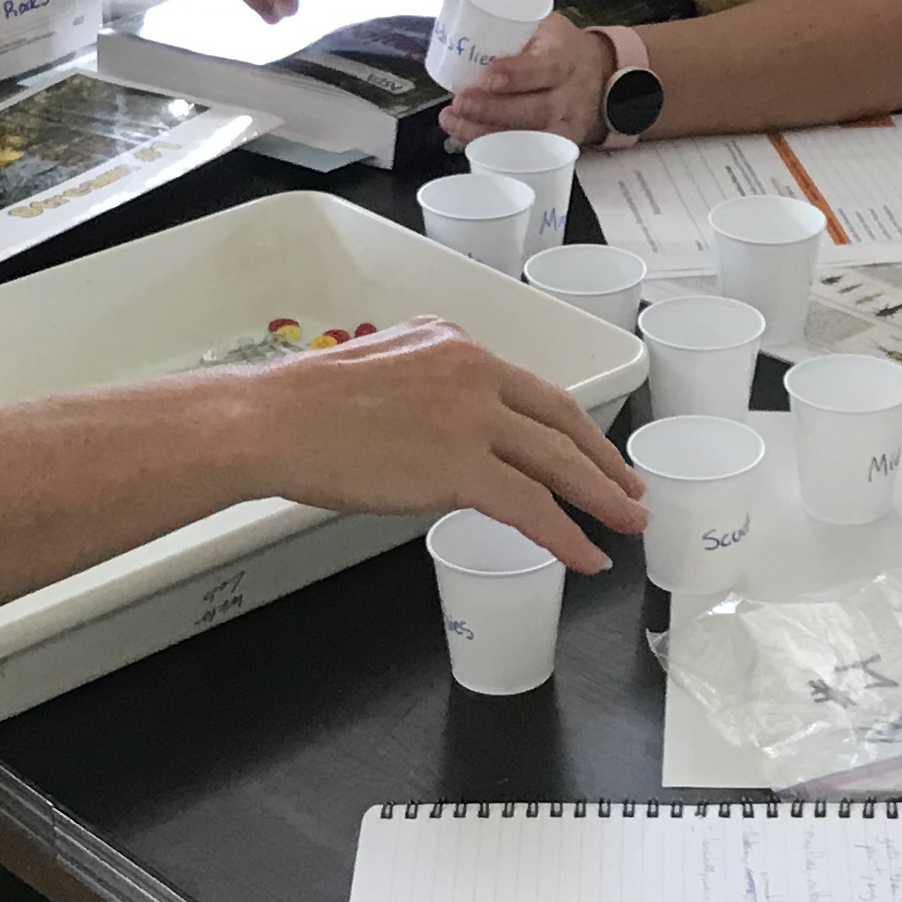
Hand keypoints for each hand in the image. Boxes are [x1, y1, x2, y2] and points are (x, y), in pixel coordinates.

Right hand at [233, 317, 645, 568]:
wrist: (271, 422)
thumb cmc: (304, 406)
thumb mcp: (381, 363)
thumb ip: (427, 378)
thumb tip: (445, 411)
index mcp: (456, 345)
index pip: (532, 389)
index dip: (572, 426)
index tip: (592, 450)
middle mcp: (474, 371)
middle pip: (560, 421)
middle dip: (602, 461)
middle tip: (630, 490)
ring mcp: (471, 418)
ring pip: (558, 463)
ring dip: (601, 498)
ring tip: (627, 524)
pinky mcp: (460, 465)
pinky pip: (532, 507)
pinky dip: (566, 535)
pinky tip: (585, 556)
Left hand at [440, 11, 606, 144]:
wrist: (597, 74)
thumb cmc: (560, 47)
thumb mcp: (545, 26)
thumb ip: (512, 29)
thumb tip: (463, 29)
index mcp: (566, 56)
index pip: (546, 68)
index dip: (515, 76)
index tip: (483, 78)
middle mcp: (570, 94)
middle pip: (536, 110)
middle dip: (493, 110)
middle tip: (460, 103)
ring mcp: (567, 123)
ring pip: (530, 137)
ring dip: (486, 132)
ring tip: (453, 120)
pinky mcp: (559, 145)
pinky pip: (527, 153)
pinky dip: (493, 148)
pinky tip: (466, 137)